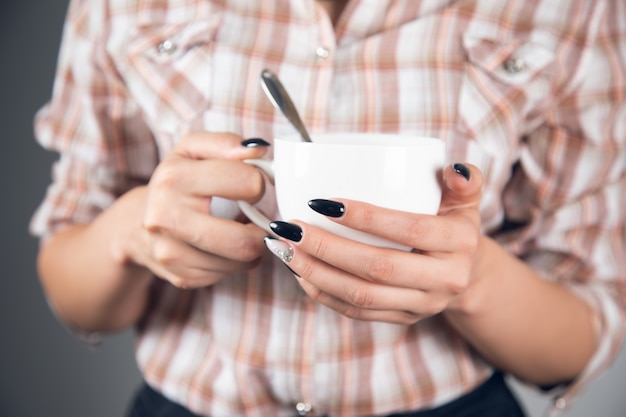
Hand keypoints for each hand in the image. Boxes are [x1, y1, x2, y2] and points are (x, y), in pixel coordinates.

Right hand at [128, 132, 270, 288]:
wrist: (136, 223)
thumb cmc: (176, 181)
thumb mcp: (193, 149)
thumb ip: (226, 143)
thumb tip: (258, 151)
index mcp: (175, 178)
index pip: (247, 184)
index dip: (259, 184)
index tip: (253, 186)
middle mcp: (166, 218)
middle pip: (244, 241)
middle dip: (264, 231)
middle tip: (262, 220)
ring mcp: (171, 252)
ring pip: (240, 262)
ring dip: (252, 247)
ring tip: (241, 230)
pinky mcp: (180, 276)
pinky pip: (228, 274)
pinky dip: (236, 262)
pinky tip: (225, 246)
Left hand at [264, 163, 482, 322]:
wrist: (466, 274)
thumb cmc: (453, 225)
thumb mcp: (465, 200)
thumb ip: (466, 180)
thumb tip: (455, 169)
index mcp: (460, 244)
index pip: (410, 230)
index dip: (366, 217)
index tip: (322, 202)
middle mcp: (445, 280)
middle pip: (378, 267)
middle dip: (327, 248)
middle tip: (291, 227)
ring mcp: (422, 305)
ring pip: (362, 295)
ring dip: (317, 273)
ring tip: (284, 250)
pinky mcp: (402, 319)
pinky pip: (357, 312)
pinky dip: (324, 294)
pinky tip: (299, 273)